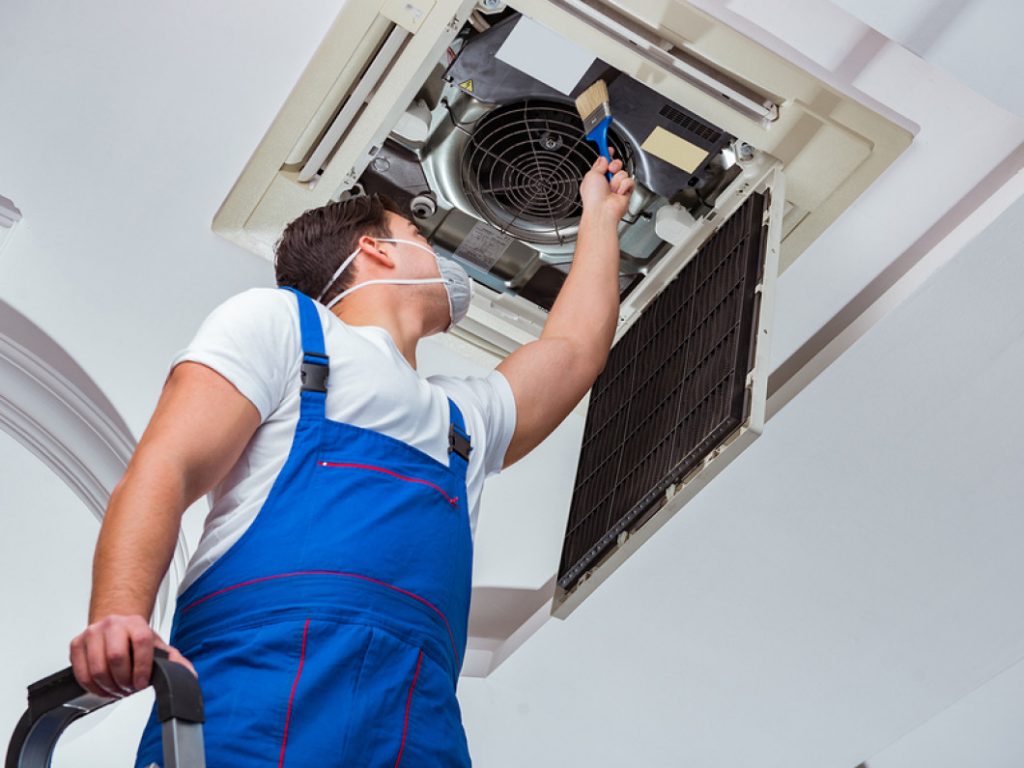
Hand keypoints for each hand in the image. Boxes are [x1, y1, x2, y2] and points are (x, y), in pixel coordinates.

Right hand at [70, 615, 195, 697]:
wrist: (115, 627)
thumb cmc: (136, 639)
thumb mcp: (157, 647)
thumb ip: (174, 661)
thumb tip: (189, 676)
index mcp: (136, 623)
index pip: (141, 642)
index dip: (142, 667)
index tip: (142, 683)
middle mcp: (113, 624)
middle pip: (116, 657)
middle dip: (124, 680)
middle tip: (129, 689)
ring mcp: (92, 633)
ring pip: (97, 668)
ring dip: (108, 687)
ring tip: (117, 690)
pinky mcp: (76, 644)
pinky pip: (81, 672)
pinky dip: (92, 687)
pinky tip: (103, 689)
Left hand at [579, 151, 634, 222]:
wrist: (602, 211)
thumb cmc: (593, 197)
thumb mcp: (591, 174)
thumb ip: (599, 164)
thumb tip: (603, 157)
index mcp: (596, 177)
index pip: (603, 162)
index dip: (607, 154)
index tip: (608, 148)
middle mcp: (606, 182)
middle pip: (616, 165)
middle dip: (614, 165)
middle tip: (610, 170)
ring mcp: (616, 187)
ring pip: (623, 172)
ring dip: (617, 179)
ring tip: (612, 188)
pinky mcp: (626, 192)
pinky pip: (630, 181)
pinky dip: (624, 186)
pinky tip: (619, 193)